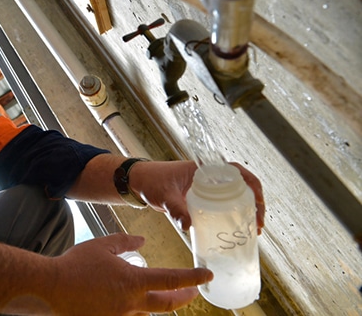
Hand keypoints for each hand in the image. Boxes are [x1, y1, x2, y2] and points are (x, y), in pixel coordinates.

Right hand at [49, 233, 211, 314]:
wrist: (51, 288)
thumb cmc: (75, 264)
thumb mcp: (102, 245)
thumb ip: (125, 242)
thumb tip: (141, 241)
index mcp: (133, 281)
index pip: (171, 280)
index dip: (192, 278)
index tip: (206, 275)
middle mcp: (131, 303)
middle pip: (168, 304)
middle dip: (184, 297)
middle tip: (194, 292)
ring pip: (148, 312)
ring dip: (157, 304)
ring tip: (160, 295)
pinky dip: (136, 310)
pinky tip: (132, 302)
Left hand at [132, 161, 264, 232]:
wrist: (139, 182)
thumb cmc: (151, 181)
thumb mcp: (163, 195)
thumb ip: (174, 209)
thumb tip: (187, 225)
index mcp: (204, 169)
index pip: (237, 170)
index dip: (253, 184)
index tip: (258, 202)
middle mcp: (209, 176)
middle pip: (242, 185)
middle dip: (255, 203)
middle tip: (258, 224)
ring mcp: (207, 188)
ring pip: (235, 196)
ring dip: (247, 210)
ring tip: (252, 230)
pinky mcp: (202, 199)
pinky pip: (223, 204)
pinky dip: (233, 214)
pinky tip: (236, 229)